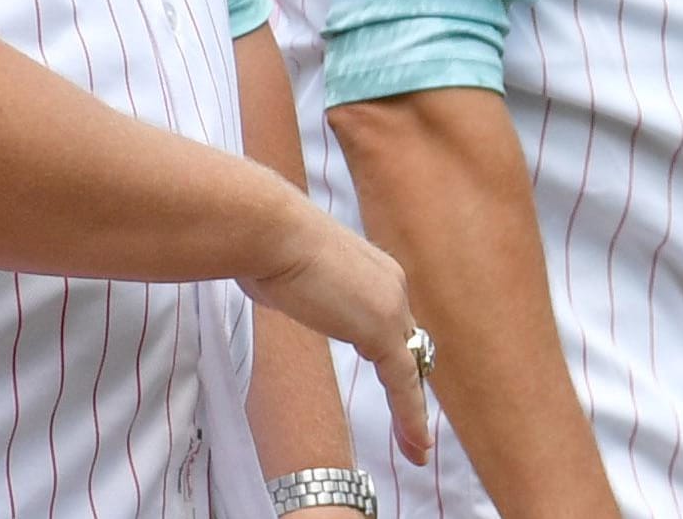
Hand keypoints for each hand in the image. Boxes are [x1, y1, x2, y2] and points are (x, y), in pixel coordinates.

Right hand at [240, 206, 433, 466]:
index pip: (392, 323)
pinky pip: (404, 382)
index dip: (395, 356)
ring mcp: (391, 307)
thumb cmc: (266, 245)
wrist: (272, 232)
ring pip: (409, 370)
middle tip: (413, 430)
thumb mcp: (287, 271)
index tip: (395, 379)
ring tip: (416, 450)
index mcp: (373, 272)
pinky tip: (416, 445)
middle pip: (408, 348)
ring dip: (413, 414)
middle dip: (410, 389)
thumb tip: (274, 284)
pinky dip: (411, 416)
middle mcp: (391, 285)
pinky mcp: (383, 329)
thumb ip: (296, 286)